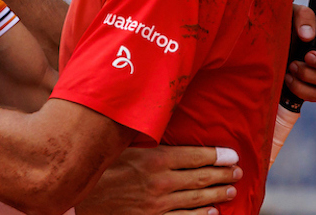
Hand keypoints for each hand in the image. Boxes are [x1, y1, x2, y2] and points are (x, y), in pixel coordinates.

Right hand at [78, 146, 241, 214]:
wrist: (76, 198)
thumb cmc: (97, 167)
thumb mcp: (119, 145)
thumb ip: (140, 134)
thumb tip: (154, 111)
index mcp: (154, 160)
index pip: (195, 156)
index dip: (217, 155)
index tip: (233, 154)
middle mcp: (160, 183)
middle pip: (201, 178)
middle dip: (223, 174)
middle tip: (238, 171)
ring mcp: (157, 206)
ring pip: (196, 200)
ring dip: (217, 194)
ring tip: (231, 189)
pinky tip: (212, 213)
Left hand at [284, 5, 315, 102]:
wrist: (269, 48)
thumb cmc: (285, 26)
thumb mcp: (292, 13)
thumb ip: (303, 17)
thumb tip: (308, 36)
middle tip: (307, 56)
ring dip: (309, 76)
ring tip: (291, 66)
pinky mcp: (315, 89)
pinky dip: (301, 89)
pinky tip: (288, 78)